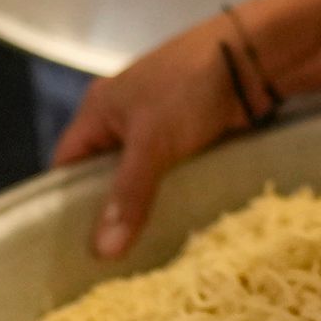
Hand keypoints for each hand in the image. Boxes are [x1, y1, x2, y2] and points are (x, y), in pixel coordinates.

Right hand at [49, 11, 261, 259]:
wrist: (255, 56)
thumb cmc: (189, 86)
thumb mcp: (151, 141)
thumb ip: (127, 195)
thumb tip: (102, 253)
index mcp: (98, 111)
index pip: (66, 166)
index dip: (64, 205)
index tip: (67, 248)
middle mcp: (125, 122)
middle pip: (105, 178)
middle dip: (108, 216)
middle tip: (106, 264)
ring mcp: (161, 132)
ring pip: (143, 182)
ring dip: (146, 211)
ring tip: (140, 260)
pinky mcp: (195, 142)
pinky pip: (174, 178)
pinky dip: (175, 200)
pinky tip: (176, 232)